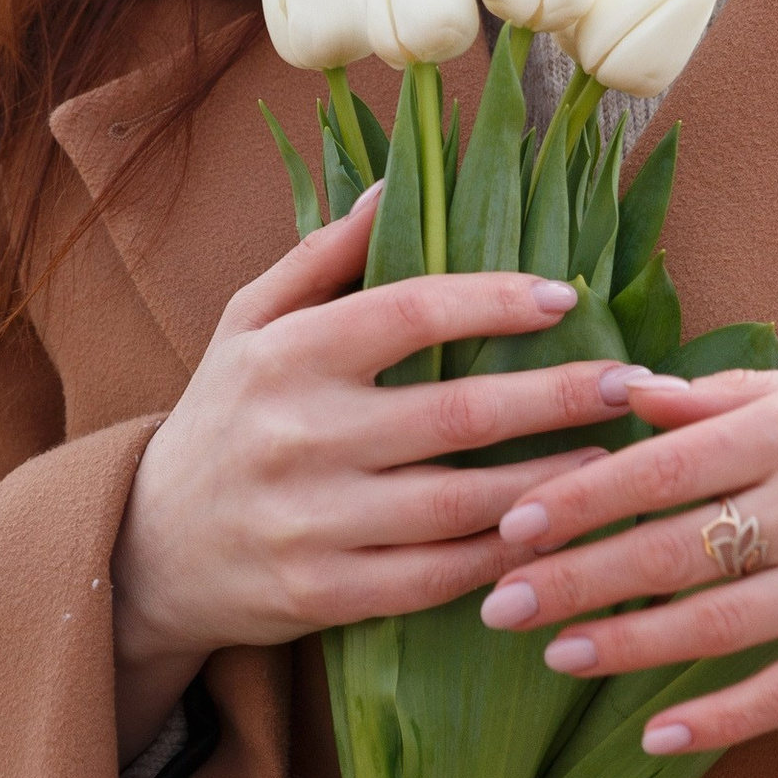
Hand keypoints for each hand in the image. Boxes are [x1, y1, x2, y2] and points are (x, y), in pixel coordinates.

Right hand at [109, 193, 669, 757]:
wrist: (148, 547)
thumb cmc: (223, 417)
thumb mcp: (247, 323)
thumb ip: (323, 256)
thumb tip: (400, 185)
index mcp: (286, 354)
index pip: (409, 311)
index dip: (494, 300)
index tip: (565, 296)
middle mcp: (298, 434)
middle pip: (457, 413)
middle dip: (557, 396)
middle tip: (629, 383)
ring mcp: (312, 521)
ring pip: (460, 505)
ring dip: (550, 485)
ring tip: (614, 462)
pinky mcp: (323, 593)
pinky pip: (436, 578)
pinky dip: (501, 558)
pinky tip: (550, 536)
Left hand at [474, 366, 777, 756]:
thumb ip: (725, 398)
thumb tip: (620, 395)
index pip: (658, 465)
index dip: (575, 501)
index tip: (508, 526)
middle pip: (670, 549)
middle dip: (574, 579)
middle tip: (497, 603)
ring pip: (716, 624)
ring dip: (626, 645)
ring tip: (559, 655)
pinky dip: (718, 720)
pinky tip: (654, 735)